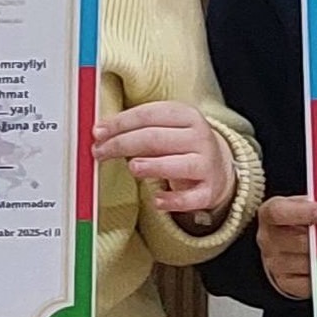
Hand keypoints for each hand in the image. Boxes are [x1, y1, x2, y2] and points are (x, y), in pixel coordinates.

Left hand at [93, 102, 235, 220]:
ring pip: (178, 165)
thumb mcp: (166, 127)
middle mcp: (199, 138)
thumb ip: (137, 127)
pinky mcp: (209, 191)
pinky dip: (173, 201)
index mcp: (186, 115)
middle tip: (100, 151)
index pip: (148, 115)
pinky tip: (156, 200)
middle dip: (123, 144)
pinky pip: (191, 198)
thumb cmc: (181, 144)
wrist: (218, 166)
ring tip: (132, 167)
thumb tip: (100, 131)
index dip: (120, 123)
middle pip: (156, 138)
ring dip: (153, 166)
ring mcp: (207, 164)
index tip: (98, 132)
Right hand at [256, 194, 316, 299]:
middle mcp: (268, 239)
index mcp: (269, 214)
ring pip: (307, 263)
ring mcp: (274, 262)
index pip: (279, 212)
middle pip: (298, 240)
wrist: (284, 244)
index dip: (304, 212)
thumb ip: (315, 203)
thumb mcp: (302, 204)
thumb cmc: (298, 221)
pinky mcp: (285, 282)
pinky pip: (309, 282)